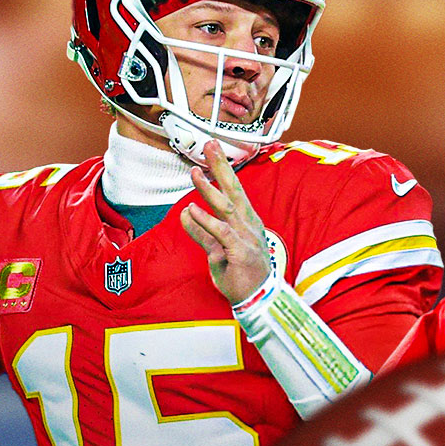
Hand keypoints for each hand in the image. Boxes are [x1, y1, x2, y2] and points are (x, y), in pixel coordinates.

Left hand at [180, 140, 270, 304]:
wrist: (258, 300)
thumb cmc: (240, 275)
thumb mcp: (216, 251)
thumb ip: (201, 232)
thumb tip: (185, 212)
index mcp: (246, 221)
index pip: (233, 190)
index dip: (222, 169)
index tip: (211, 150)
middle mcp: (248, 224)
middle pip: (234, 190)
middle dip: (221, 167)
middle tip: (209, 145)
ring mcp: (246, 237)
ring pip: (226, 207)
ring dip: (209, 189)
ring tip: (194, 173)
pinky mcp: (240, 251)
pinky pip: (221, 232)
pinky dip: (205, 220)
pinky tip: (192, 209)